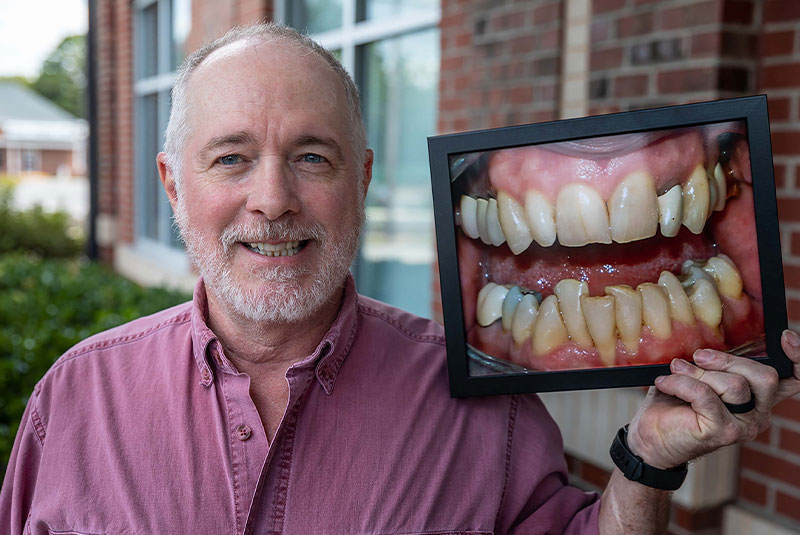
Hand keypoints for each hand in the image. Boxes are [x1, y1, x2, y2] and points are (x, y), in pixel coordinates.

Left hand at [625, 330, 799, 469]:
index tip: (784, 337)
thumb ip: (715, 363)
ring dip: (698, 372)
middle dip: (727, 360)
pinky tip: (666, 383)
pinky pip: (705, 395)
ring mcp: (744, 426)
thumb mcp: (698, 376)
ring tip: (675, 370)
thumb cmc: (674, 403)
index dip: (798, 357)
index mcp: (758, 397)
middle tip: (697, 357)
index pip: (795, 379)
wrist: (651, 437)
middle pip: (764, 376)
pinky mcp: (723, 432)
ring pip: (735, 384)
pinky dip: (681, 383)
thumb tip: (708, 344)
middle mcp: (759, 414)